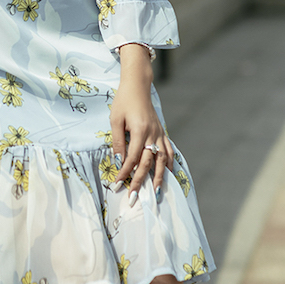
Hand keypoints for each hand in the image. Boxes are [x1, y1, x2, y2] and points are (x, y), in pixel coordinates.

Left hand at [111, 44, 171, 198]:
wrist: (137, 86)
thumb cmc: (123, 101)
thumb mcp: (115, 120)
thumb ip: (118, 141)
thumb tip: (118, 162)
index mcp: (140, 130)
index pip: (132, 158)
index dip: (124, 172)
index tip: (117, 184)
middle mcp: (153, 134)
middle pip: (148, 163)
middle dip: (141, 182)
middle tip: (134, 197)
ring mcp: (160, 134)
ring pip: (162, 160)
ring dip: (160, 178)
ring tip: (157, 194)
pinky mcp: (162, 132)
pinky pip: (168, 151)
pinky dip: (169, 163)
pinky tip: (169, 173)